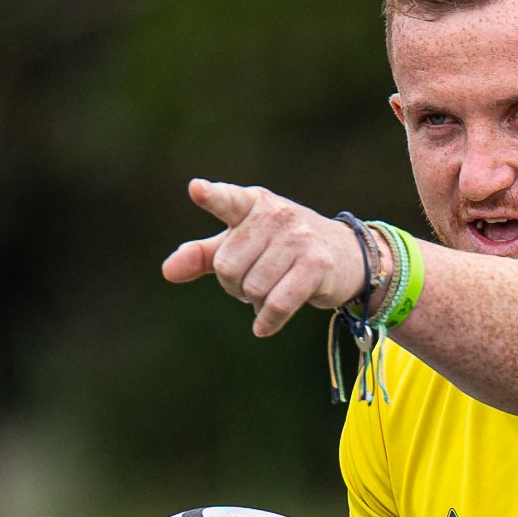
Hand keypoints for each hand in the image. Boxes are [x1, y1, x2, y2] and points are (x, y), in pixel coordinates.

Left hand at [163, 179, 374, 336]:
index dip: (212, 196)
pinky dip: (267, 320)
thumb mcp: (244, 244)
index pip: (228, 200)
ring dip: (254, 302)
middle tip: (251, 283)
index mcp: (253, 204)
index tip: (197, 189)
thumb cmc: (285, 248)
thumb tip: (167, 271)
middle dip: (233, 285)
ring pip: (252, 287)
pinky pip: (278, 302)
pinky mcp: (317, 266)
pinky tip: (263, 326)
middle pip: (228, 266)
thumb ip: (204, 255)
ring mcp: (299, 240)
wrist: (349, 256)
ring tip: (268, 294)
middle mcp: (276, 216)